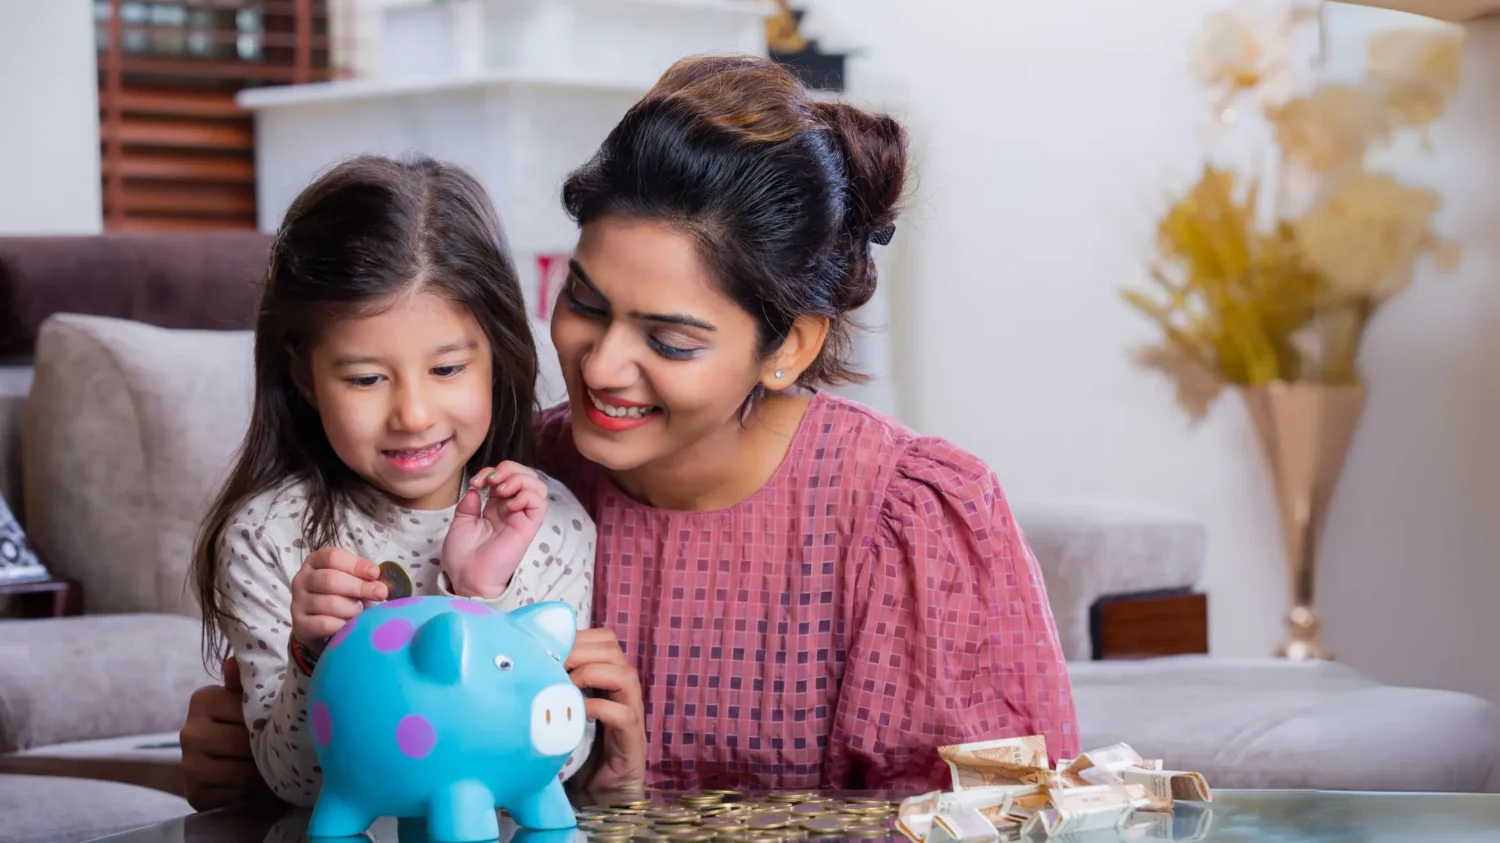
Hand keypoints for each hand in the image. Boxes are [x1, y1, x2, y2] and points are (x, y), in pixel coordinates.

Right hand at [179, 657, 269, 810]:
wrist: (219, 768)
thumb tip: (232, 663)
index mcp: (202, 700)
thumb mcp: (245, 700)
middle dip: (268, 748)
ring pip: (243, 770)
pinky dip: (250, 792)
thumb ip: (246, 682)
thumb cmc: (241, 725)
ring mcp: (189, 765)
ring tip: (274, 768)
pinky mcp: (195, 795)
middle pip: (245, 742)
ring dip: (263, 773)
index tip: (282, 722)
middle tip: (284, 750)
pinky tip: (256, 787)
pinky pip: (234, 795)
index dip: (270, 719)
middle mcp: (189, 732)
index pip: (247, 709)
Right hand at [290, 547, 384, 650]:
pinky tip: (350, 626)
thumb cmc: (342, 596)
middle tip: (379, 594)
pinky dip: (343, 625)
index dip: (356, 564)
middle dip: (359, 587)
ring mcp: (298, 603)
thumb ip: (365, 579)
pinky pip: (325, 624)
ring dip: (352, 608)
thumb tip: (382, 585)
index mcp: (315, 562)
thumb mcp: (353, 581)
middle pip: (330, 579)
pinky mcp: (300, 625)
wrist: (322, 627)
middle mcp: (302, 580)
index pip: (332, 557)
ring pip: (329, 603)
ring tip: (360, 612)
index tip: (375, 574)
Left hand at [442, 462, 549, 598]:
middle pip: (526, 476)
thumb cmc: (462, 556)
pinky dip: (527, 496)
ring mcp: (522, 518)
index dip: (493, 471)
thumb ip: (469, 505)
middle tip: (491, 480)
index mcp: (496, 506)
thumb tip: (476, 490)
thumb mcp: (460, 523)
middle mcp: (512, 509)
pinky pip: (539, 504)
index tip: (476, 481)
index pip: (506, 476)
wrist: (466, 577)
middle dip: (509, 469)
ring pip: (537, 486)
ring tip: (501, 489)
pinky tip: (510, 504)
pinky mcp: (528, 528)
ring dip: (520, 479)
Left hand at [565, 628, 646, 792]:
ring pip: (626, 675)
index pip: (603, 640)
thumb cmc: (579, 756)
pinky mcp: (633, 741)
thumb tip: (519, 670)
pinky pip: (624, 714)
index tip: (550, 647)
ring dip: (592, 673)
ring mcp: (631, 715)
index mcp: (606, 681)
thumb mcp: (563, 716)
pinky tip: (579, 713)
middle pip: (614, 649)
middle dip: (581, 649)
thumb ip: (553, 694)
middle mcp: (623, 692)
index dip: (579, 637)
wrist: (602, 799)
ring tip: (567, 685)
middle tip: (555, 665)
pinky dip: (600, 707)